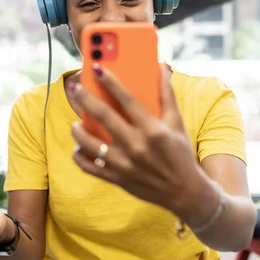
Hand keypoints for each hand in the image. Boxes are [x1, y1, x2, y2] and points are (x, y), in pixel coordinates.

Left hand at [69, 64, 209, 216]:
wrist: (184, 192)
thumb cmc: (180, 153)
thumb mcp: (177, 123)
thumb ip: (167, 94)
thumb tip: (161, 68)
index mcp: (152, 129)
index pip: (127, 99)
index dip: (110, 82)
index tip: (98, 69)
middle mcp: (136, 145)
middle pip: (104, 116)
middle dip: (86, 99)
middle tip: (75, 89)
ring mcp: (124, 164)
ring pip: (90, 144)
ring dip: (78, 130)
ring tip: (76, 123)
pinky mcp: (117, 179)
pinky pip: (90, 167)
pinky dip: (80, 156)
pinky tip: (79, 147)